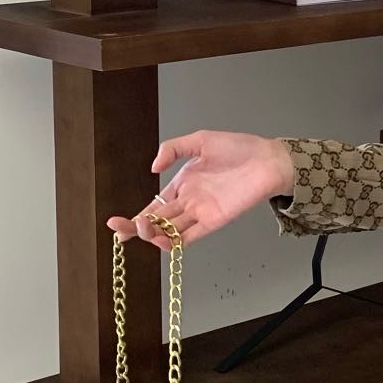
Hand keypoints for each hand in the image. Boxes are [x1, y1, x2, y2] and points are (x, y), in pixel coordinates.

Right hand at [105, 131, 293, 250]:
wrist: (268, 159)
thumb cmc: (239, 148)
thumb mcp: (200, 140)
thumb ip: (174, 149)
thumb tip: (152, 168)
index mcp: (182, 184)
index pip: (153, 205)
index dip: (134, 217)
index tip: (115, 223)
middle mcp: (189, 201)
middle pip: (157, 221)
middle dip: (136, 228)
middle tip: (120, 230)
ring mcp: (201, 213)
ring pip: (170, 231)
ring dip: (153, 235)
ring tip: (142, 230)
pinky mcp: (215, 221)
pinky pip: (192, 236)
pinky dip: (176, 242)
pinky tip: (162, 241)